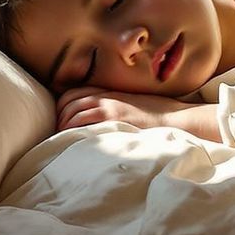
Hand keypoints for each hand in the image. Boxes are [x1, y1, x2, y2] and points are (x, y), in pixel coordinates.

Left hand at [55, 86, 193, 132]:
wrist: (175, 118)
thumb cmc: (157, 117)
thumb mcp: (132, 107)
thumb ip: (114, 109)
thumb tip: (98, 125)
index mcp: (110, 93)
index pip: (73, 93)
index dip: (62, 107)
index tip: (62, 122)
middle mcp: (106, 96)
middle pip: (68, 101)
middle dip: (59, 117)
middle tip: (59, 135)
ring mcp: (109, 106)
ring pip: (72, 111)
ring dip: (62, 126)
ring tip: (62, 141)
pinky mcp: (112, 118)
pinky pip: (82, 120)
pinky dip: (71, 130)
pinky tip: (71, 142)